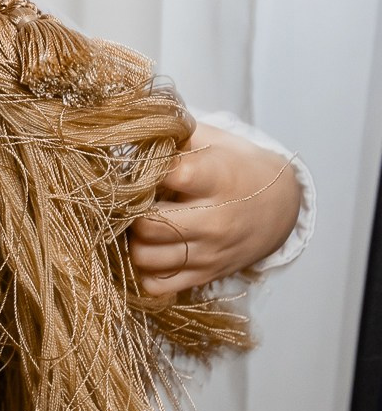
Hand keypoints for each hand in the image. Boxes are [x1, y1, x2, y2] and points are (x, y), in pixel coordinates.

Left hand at [129, 121, 300, 297]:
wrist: (280, 207)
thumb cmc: (237, 166)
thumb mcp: (215, 139)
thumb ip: (175, 132)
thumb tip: (133, 126)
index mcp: (218, 179)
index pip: (171, 175)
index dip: (147, 169)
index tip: (143, 166)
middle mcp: (215, 220)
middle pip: (148, 223)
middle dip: (131, 209)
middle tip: (132, 199)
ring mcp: (209, 253)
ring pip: (146, 257)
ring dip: (133, 240)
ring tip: (140, 224)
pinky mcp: (205, 275)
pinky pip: (157, 285)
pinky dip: (145, 270)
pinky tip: (151, 249)